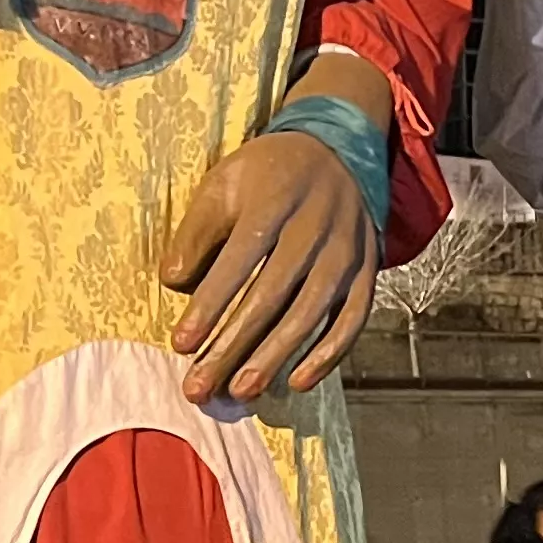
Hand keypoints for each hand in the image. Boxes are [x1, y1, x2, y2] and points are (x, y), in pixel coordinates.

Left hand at [161, 52, 384, 402]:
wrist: (338, 151)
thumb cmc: (268, 173)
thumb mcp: (223, 182)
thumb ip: (197, 231)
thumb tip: (175, 282)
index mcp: (274, 202)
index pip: (238, 262)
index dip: (210, 305)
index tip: (181, 344)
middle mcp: (315, 229)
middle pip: (271, 297)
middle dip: (232, 346)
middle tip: (200, 387)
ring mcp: (346, 254)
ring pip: (310, 314)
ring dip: (274, 358)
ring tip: (240, 391)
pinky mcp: (367, 272)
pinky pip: (352, 320)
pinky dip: (328, 355)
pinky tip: (297, 381)